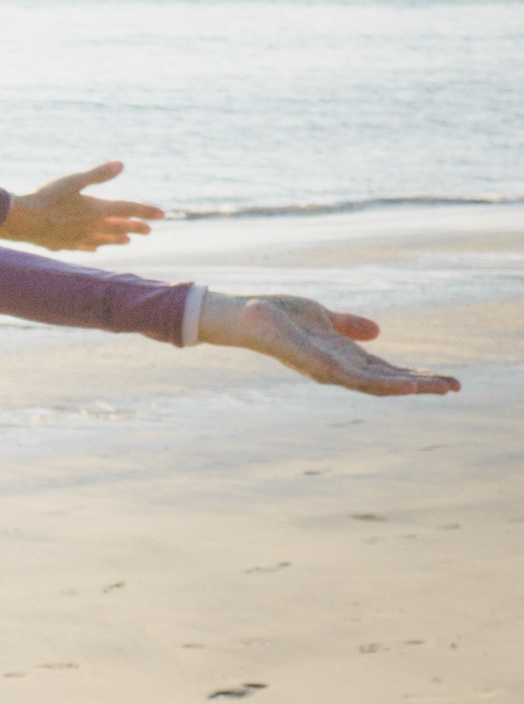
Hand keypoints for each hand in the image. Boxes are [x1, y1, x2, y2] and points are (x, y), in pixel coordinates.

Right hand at [0, 162, 164, 252]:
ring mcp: (75, 238)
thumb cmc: (45, 197)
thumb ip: (97, 174)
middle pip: (117, 227)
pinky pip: (82, 247)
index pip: (127, 209)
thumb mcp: (72, 180)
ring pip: (102, 240)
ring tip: (126, 242)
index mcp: (95, 209)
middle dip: (134, 227)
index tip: (161, 214)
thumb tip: (121, 164)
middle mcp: (89, 226)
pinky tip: (93, 249)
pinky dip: (91, 247)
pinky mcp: (61, 244)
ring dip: (115, 240)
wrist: (20, 220)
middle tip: (148, 230)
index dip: (145, 211)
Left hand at [198, 293, 459, 396]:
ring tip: (443, 387)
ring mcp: (328, 369)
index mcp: (342, 357)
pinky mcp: (318, 364)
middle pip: (388, 381)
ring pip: (379, 384)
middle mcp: (337, 368)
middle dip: (423, 384)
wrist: (245, 315)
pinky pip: (357, 378)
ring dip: (413, 386)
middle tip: (457, 387)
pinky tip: (408, 384)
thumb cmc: (277, 316)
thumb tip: (377, 331)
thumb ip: (348, 326)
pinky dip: (385, 382)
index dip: (415, 375)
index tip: (445, 379)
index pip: (385, 371)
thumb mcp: (323, 318)